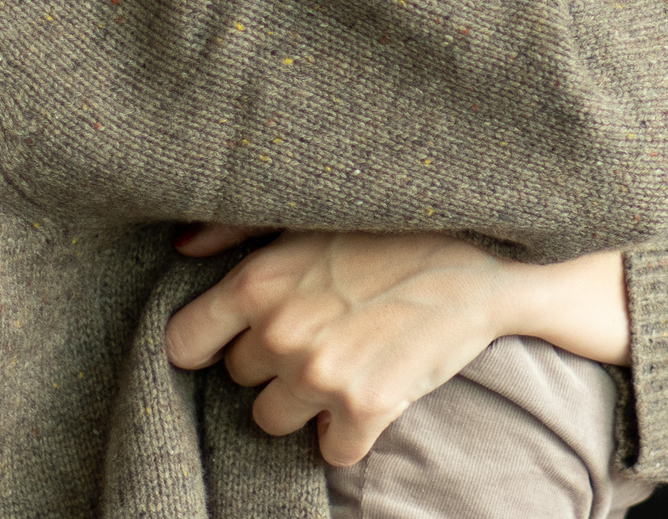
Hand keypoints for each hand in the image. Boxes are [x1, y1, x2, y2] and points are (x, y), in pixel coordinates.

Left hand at [166, 230, 630, 464]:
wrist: (485, 260)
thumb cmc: (394, 229)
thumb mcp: (310, 215)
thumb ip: (236, 231)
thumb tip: (181, 246)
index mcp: (258, 282)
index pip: (185, 343)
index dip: (211, 342)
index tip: (237, 338)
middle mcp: (280, 332)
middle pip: (239, 379)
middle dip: (272, 362)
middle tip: (322, 329)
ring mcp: (321, 375)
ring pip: (273, 420)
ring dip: (304, 401)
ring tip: (346, 359)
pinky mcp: (366, 409)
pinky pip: (331, 451)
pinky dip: (350, 433)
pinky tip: (375, 390)